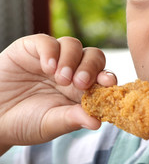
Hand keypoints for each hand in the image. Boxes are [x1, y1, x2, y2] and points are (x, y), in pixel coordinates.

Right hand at [0, 34, 115, 152]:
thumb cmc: (24, 122)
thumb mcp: (50, 124)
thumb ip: (72, 119)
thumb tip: (97, 122)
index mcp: (82, 90)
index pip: (103, 77)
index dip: (108, 78)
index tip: (108, 83)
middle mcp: (71, 71)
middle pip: (94, 57)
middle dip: (91, 67)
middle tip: (79, 83)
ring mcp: (53, 58)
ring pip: (74, 45)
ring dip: (72, 59)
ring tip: (60, 78)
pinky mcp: (32, 49)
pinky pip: (47, 41)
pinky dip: (51, 51)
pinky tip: (47, 66)